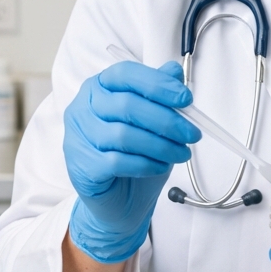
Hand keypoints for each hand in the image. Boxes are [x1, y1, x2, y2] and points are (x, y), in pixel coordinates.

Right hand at [64, 60, 199, 263]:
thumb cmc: (135, 154)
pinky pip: (118, 161)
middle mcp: (83, 108)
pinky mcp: (82, 166)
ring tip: (182, 153)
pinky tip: (161, 167)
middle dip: (167, 120)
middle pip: (127, 105)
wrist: (119, 200)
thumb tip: (175, 71)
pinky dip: (146, 164)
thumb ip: (160, 93)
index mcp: (99, 87)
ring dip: (161, 145)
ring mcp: (78, 137)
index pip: (126, 74)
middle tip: (192, 133)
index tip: (185, 98)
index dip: (157, 83)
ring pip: (124, 135)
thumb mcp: (153, 121)